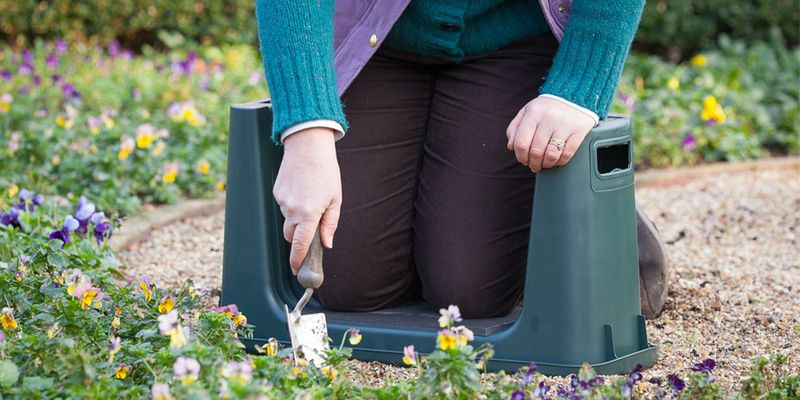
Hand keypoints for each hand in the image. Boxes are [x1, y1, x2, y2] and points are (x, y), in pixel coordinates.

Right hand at [273, 127, 340, 273]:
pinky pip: (283, 206)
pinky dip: (292, 205)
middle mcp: (292, 209)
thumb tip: (327, 243)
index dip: (297, 260)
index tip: (296, 269)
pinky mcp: (276, 192)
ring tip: (310, 199)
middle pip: (290, 235)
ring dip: (297, 218)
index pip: (300, 244)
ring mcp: (282, 201)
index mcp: (309, 213)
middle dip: (298, 237)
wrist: (308, 146)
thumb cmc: (326, 171)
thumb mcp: (335, 199)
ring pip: (288, 220)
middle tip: (311, 227)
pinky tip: (302, 190)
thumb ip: (330, 224)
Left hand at [506, 96, 595, 171]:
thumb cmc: (546, 108)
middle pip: (536, 151)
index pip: (521, 143)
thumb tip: (511, 147)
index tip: (523, 160)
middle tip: (534, 165)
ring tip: (545, 163)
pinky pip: (567, 153)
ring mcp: (565, 124)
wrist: (573, 95)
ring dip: (546, 164)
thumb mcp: (527, 112)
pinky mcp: (579, 130)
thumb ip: (515, 128)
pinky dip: (560, 161)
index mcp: (533, 113)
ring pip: (551, 155)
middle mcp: (549, 118)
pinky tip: (557, 159)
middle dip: (533, 163)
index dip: (521, 156)